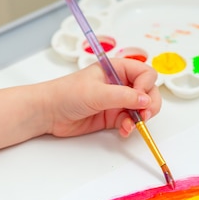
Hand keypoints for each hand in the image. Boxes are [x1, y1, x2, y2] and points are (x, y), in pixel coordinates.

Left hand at [44, 58, 160, 137]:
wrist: (48, 113)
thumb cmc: (66, 93)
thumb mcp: (97, 92)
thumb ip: (123, 96)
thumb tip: (145, 100)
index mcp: (117, 69)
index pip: (145, 73)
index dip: (147, 85)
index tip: (140, 97)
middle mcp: (120, 84)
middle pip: (148, 91)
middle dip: (150, 104)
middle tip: (144, 114)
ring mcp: (117, 101)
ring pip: (142, 108)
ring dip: (141, 118)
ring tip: (133, 125)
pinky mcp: (113, 117)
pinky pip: (130, 122)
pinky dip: (131, 127)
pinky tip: (124, 130)